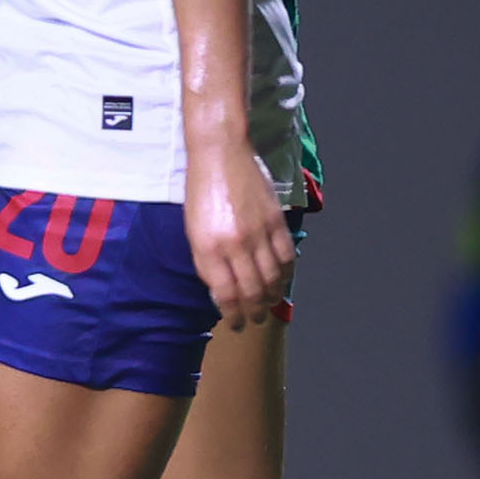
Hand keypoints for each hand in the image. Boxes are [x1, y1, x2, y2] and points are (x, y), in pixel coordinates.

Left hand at [184, 147, 295, 331]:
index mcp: (208, 248)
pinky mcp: (275, 222)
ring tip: (268, 304)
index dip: (233, 315)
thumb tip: (221, 291)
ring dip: (272, 296)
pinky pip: (287, 256)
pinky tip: (281, 279)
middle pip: (253, 291)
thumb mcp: (192, 230)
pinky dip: (286, 273)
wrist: (219, 154)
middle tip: (255, 320)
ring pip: (273, 278)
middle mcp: (235, 245)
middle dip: (255, 312)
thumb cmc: (200, 191)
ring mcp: (258, 233)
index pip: (226, 295)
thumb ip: (206, 261)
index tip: (236, 324)